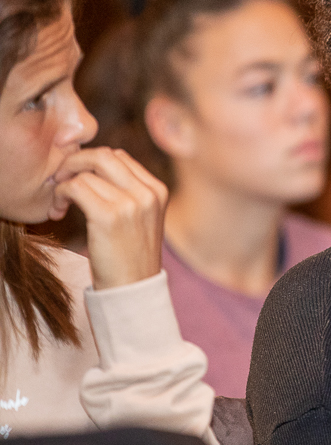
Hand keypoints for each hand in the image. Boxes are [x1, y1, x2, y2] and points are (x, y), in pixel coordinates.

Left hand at [50, 148, 168, 289]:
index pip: (120, 157)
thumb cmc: (130, 256)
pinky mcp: (109, 216)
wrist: (133, 288)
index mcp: (158, 191)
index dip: (92, 161)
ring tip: (61, 203)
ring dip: (64, 182)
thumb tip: (92, 166)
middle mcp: (148, 193)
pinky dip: (61, 195)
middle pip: (104, 155)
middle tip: (61, 181)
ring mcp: (131, 204)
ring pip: (87, 170)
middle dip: (75, 162)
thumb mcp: (140, 218)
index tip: (77, 178)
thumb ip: (127, 191)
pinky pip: (76, 187)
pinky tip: (59, 211)